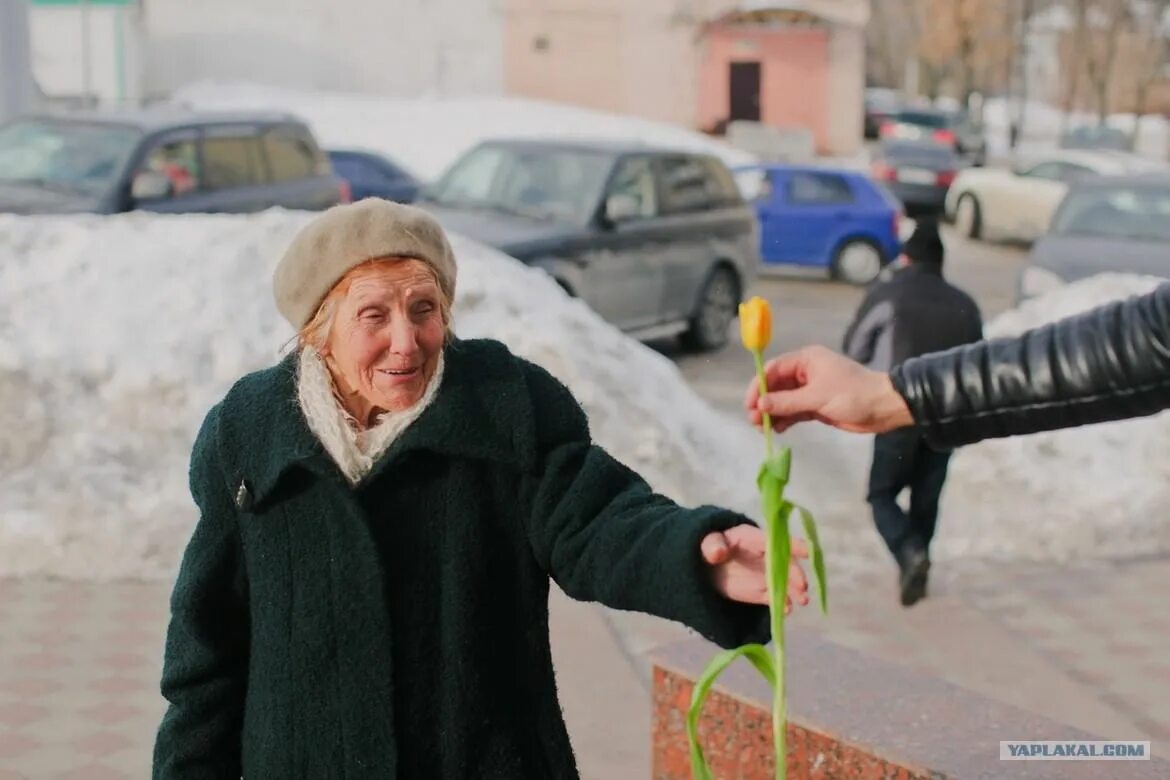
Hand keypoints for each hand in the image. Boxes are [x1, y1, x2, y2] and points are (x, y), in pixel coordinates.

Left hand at [702, 525, 808, 614]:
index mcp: (754, 538)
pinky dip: (782, 604)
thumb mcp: (707, 542)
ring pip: (785, 582)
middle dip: (796, 573)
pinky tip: (786, 610)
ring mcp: (766, 574)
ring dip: (795, 591)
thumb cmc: (710, 546)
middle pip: (786, 563)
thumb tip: (718, 552)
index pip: (777, 540)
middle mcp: (766, 556)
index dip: (794, 544)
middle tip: (803, 586)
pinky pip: (774, 597)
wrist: (707, 566)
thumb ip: (712, 545)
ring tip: (803, 600)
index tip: (808, 551)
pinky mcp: (761, 591)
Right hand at [743, 345, 914, 434]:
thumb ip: (787, 401)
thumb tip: (760, 404)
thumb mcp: (818, 397)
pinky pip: (794, 412)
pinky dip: (785, 420)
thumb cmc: (853, 394)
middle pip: (775, 386)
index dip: (758, 386)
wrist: (884, 408)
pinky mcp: (816, 406)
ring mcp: (810, 390)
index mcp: (806, 360)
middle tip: (754, 420)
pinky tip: (778, 430)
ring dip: (772, 413)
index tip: (750, 404)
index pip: (773, 370)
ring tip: (763, 428)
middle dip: (764, 402)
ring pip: (783, 401)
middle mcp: (805, 373)